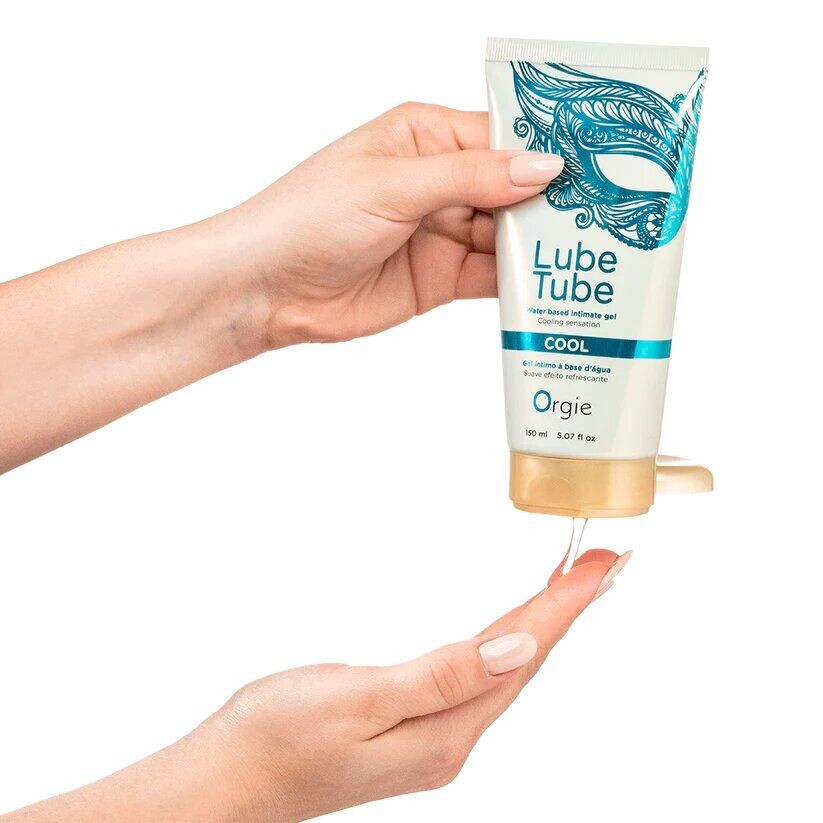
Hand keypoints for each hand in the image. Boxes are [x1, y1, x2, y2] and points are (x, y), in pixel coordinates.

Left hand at [0, 102, 562, 469]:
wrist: (268, 288)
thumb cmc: (308, 217)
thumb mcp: (393, 185)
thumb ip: (471, 178)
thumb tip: (543, 166)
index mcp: (425, 136)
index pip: (503, 135)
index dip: (551, 148)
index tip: (600, 160)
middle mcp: (439, 181)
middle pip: (514, 188)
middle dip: (556, 203)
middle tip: (611, 215)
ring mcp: (441, 231)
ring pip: (508, 235)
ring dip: (543, 247)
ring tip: (594, 254)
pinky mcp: (439, 277)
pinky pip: (491, 277)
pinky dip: (520, 285)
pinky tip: (552, 287)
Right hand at [199, 550, 624, 820]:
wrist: (229, 781)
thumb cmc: (278, 738)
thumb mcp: (359, 698)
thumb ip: (442, 676)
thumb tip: (517, 650)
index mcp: (445, 731)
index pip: (522, 655)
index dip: (564, 606)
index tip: (603, 565)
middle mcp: (449, 740)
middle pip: (523, 665)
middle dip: (564, 612)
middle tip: (602, 567)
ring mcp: (431, 739)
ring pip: (503, 672)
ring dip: (539, 629)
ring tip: (569, 594)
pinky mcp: (411, 730)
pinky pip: (476, 680)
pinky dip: (502, 647)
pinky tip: (506, 637)